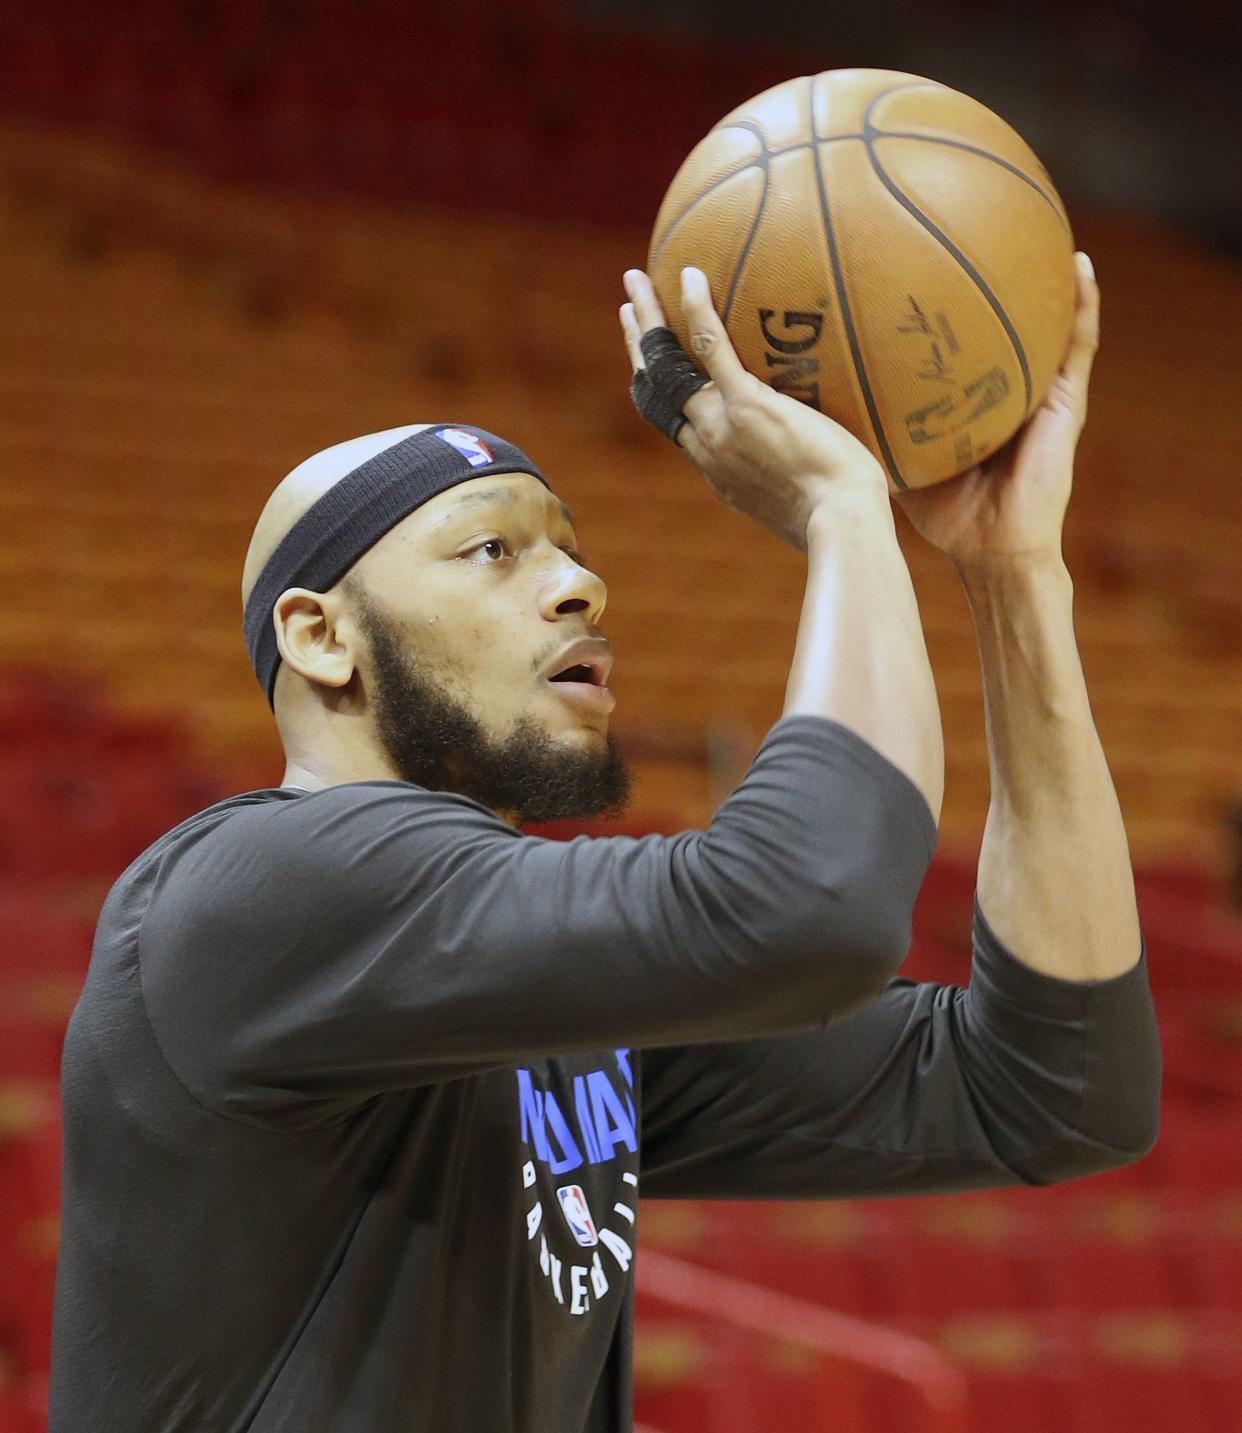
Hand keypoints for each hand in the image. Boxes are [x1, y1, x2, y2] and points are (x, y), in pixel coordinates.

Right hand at [620, 266, 888, 552]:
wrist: (841, 525)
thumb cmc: (841, 522)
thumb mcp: (804, 509)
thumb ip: (797, 485)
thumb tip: (824, 477)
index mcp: (717, 472)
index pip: (675, 426)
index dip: (656, 393)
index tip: (647, 368)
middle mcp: (706, 448)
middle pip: (655, 391)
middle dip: (638, 348)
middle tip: (627, 311)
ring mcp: (721, 425)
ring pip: (668, 366)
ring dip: (648, 321)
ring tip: (635, 282)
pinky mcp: (747, 404)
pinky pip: (711, 348)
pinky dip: (695, 310)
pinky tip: (688, 276)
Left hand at [893, 252, 1099, 569]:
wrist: (994, 550)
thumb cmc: (947, 516)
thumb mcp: (896, 460)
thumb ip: (866, 428)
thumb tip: (812, 405)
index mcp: (971, 398)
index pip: (962, 341)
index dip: (950, 303)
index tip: (925, 255)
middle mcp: (1007, 387)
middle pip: (1000, 323)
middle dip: (991, 275)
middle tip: (972, 222)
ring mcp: (1040, 391)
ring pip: (1046, 322)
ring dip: (1046, 275)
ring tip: (1041, 222)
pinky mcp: (1066, 400)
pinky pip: (1077, 344)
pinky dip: (1083, 303)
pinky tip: (1081, 264)